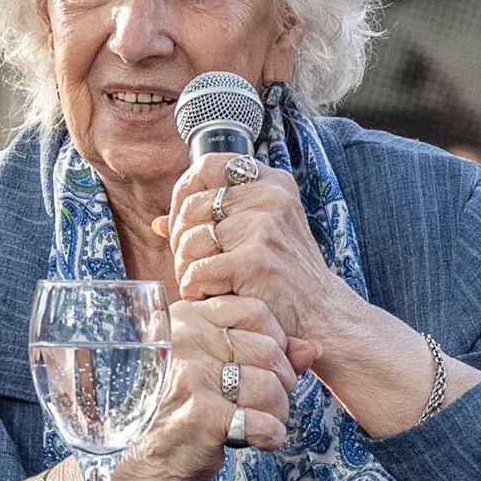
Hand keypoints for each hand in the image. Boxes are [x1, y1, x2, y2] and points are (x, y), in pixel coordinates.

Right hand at [115, 296, 311, 480]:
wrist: (138, 459)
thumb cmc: (177, 411)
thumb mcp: (213, 370)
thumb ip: (262, 353)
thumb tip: (314, 348)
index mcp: (187, 319)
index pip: (255, 310)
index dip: (278, 340)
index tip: (272, 365)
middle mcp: (187, 340)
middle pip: (268, 350)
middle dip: (282, 382)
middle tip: (269, 403)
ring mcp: (193, 375)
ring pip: (270, 386)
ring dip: (278, 412)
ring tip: (263, 423)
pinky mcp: (202, 414)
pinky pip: (263, 422)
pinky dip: (271, 436)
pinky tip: (259, 439)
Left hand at [159, 152, 360, 348]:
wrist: (321, 316)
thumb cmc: (285, 275)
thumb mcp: (259, 233)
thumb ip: (214, 220)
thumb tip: (159, 222)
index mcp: (272, 182)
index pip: (207, 165)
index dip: (184, 191)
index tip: (183, 219)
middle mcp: (270, 196)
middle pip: (192, 206)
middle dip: (181, 239)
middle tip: (192, 263)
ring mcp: (263, 226)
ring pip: (190, 239)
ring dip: (186, 267)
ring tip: (202, 283)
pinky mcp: (254, 259)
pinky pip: (198, 270)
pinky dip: (195, 288)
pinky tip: (209, 297)